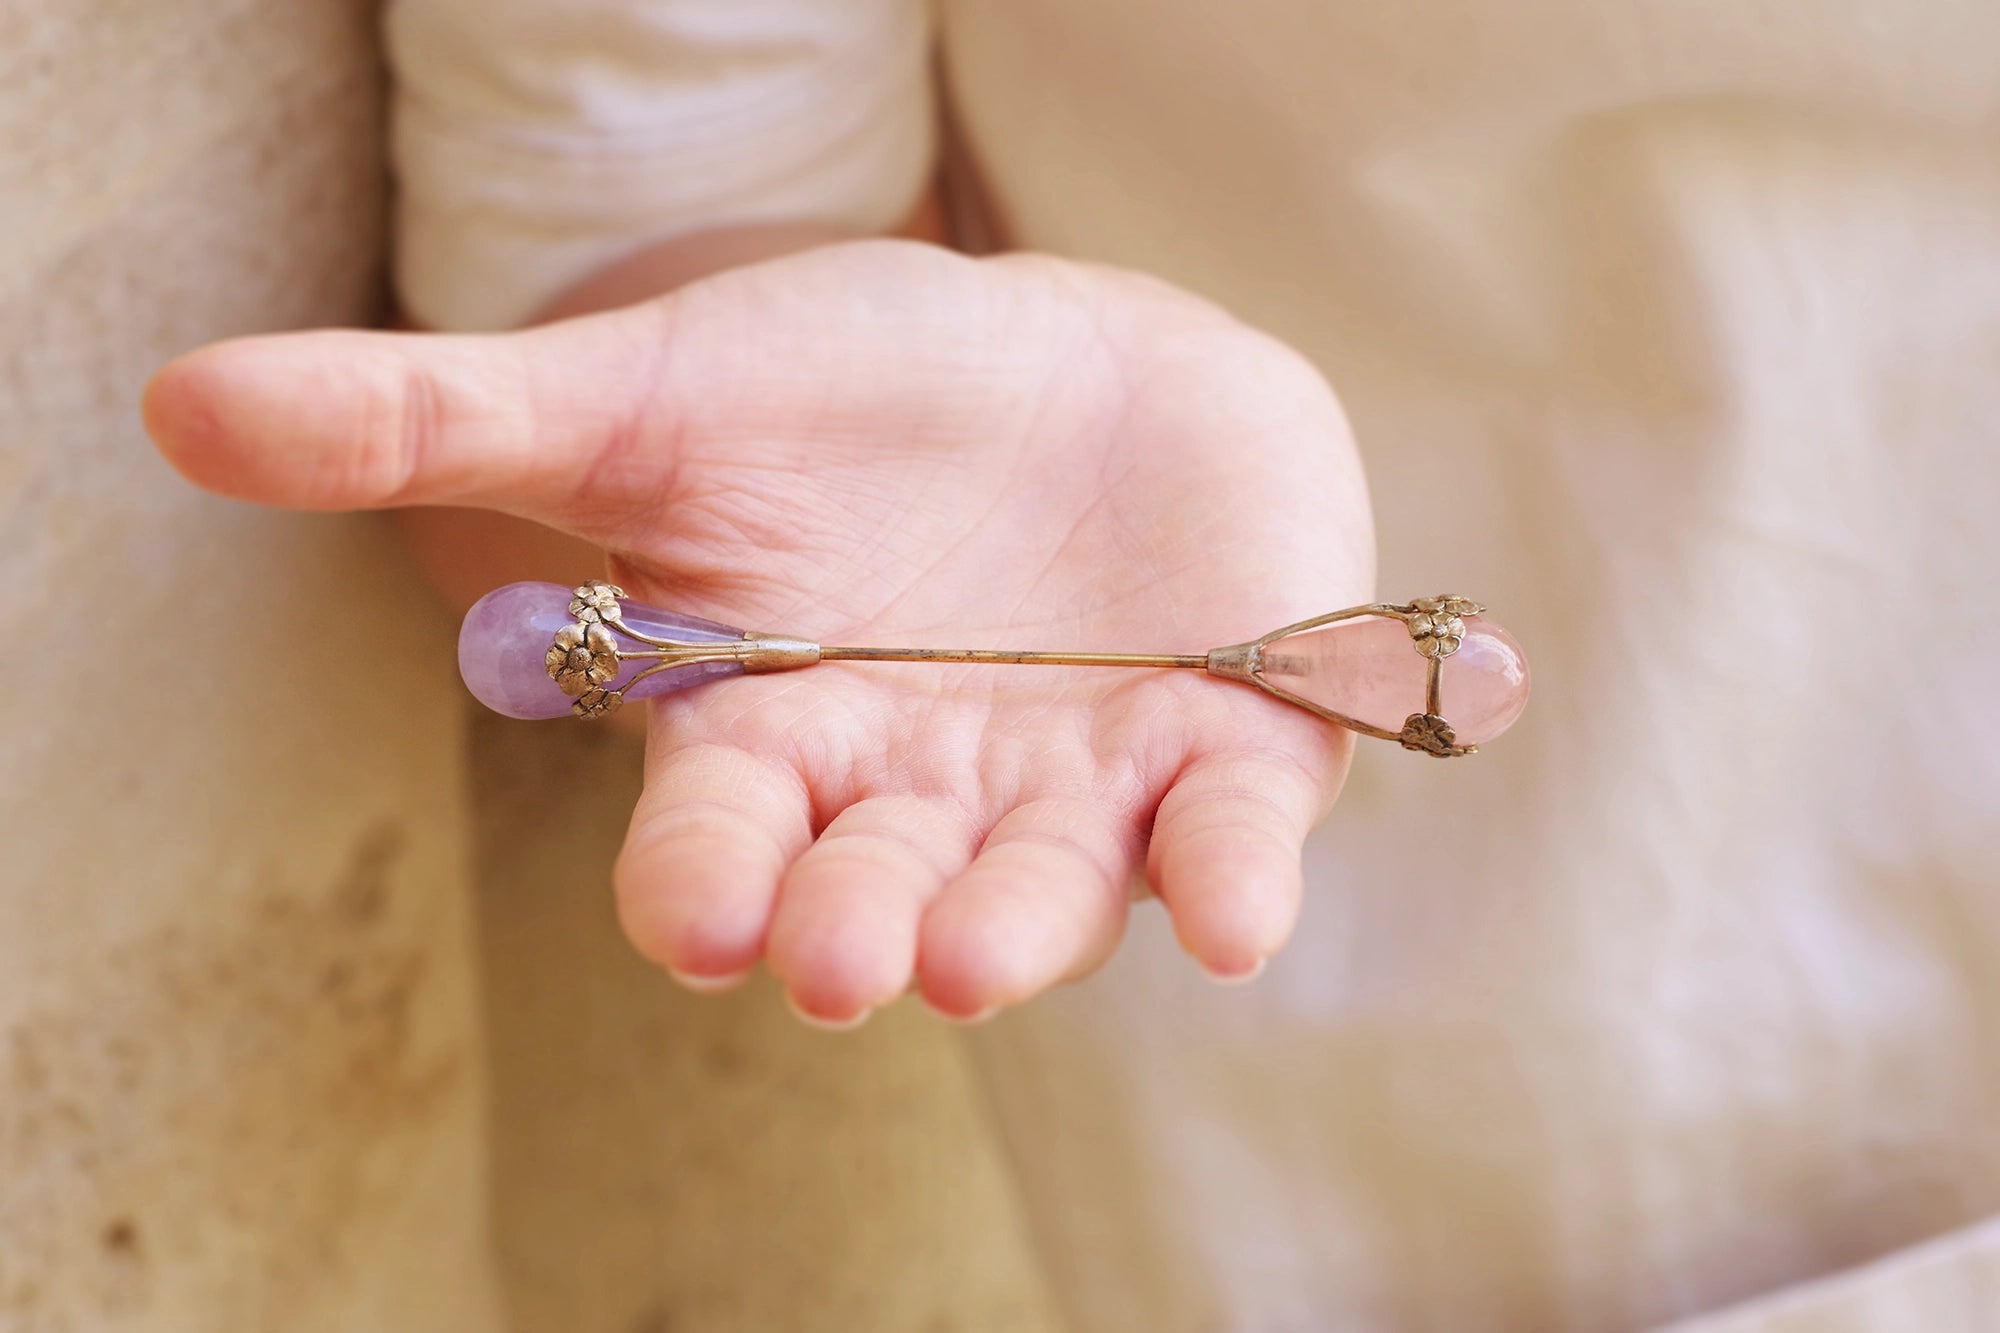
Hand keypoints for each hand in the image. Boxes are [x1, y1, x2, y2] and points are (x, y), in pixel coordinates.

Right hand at [145, 241, 1373, 1024]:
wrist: (1074, 360)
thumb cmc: (853, 390)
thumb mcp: (656, 392)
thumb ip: (453, 421)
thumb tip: (180, 406)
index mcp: (780, 730)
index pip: (721, 836)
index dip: (703, 882)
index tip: (692, 919)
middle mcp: (922, 793)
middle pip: (878, 889)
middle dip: (857, 927)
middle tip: (833, 961)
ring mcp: (1079, 781)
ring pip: (1047, 887)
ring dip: (1024, 925)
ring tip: (984, 955)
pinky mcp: (1230, 742)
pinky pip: (1234, 831)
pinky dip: (1236, 872)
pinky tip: (1235, 913)